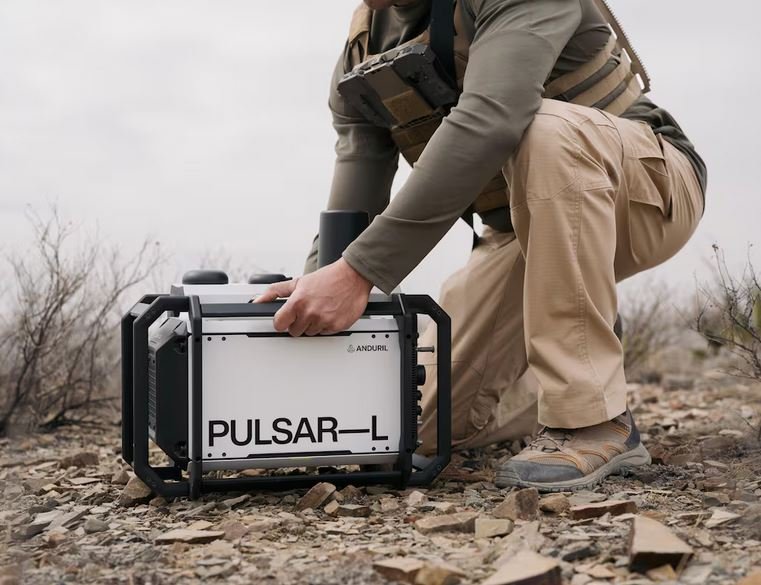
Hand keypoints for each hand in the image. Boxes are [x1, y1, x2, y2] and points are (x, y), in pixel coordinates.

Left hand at [253, 259, 372, 335]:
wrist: (352, 276)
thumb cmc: (327, 278)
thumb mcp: (298, 282)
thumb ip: (275, 292)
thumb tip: (258, 300)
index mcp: (297, 302)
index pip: (279, 324)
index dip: (282, 321)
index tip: (286, 318)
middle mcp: (310, 313)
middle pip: (294, 331)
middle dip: (299, 323)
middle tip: (308, 310)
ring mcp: (324, 321)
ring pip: (310, 333)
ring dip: (313, 325)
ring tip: (320, 309)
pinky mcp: (336, 326)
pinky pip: (325, 333)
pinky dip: (327, 326)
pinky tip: (330, 313)